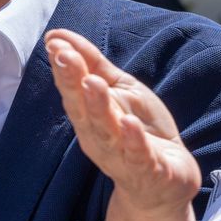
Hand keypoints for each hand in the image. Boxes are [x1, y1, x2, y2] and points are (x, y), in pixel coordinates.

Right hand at [46, 28, 201, 215]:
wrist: (165, 183)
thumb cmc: (136, 133)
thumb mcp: (118, 91)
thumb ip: (92, 65)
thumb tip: (57, 37)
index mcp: (90, 118)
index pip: (73, 91)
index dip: (64, 69)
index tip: (54, 43)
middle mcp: (99, 138)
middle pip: (83, 110)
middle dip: (73, 83)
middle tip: (64, 57)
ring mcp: (122, 156)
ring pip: (107, 131)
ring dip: (98, 107)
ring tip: (92, 83)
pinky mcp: (148, 171)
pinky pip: (138, 156)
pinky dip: (133, 141)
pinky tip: (129, 123)